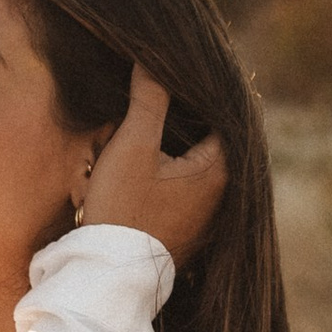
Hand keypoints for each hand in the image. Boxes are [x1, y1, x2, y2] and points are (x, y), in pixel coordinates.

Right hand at [75, 62, 228, 267]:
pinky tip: (144, 163)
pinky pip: (183, 185)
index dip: (195, 91)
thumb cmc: (124, 208)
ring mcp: (205, 214)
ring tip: (140, 127)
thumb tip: (153, 61)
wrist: (110, 270)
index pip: (220, 113)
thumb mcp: (134, 146)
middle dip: (178, 118)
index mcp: (218, 169)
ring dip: (170, 145)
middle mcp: (221, 193)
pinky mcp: (187, 227)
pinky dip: (168, 169)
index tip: (175, 72)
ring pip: (193, 162)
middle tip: (151, 96)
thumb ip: (149, 100)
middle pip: (206, 137)